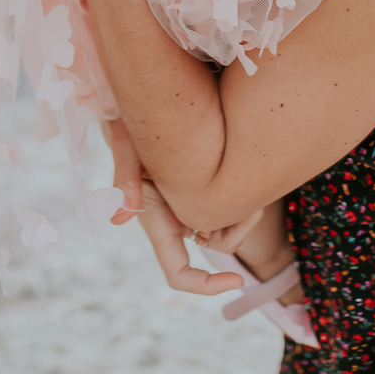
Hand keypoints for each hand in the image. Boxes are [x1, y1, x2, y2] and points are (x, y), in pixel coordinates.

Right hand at [102, 116, 244, 296]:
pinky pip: (238, 202)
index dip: (206, 285)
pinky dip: (248, 194)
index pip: (178, 273)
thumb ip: (124, 174)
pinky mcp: (211, 183)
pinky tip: (247, 168)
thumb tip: (119, 219)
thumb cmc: (137, 112)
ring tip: (250, 181)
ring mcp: (194, 201)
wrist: (162, 87)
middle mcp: (176, 216)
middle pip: (219, 246)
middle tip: (255, 205)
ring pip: (232, 225)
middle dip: (240, 230)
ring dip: (246, 210)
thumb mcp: (126, 139)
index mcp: (156, 218)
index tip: (239, 281)